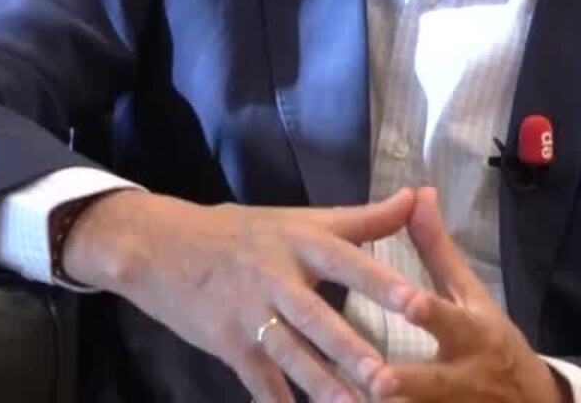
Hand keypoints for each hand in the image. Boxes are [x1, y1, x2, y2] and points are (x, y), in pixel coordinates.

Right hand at [63, 186, 418, 402]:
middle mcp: (276, 278)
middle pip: (317, 318)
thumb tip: (416, 196)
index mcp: (300, 242)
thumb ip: (364, 217)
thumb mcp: (301, 218)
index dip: (382, 283)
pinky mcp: (228, 344)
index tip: (419, 304)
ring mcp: (249, 314)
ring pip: (290, 355)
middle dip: (351, 350)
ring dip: (322, 386)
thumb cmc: (242, 232)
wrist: (161, 246)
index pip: (348, 263)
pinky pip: (259, 380)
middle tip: (388, 378)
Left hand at [368, 187, 567, 402]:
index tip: (408, 304)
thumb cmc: (493, 341)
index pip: (448, 319)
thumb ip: (438, 250)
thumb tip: (418, 192)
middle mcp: (464, 375)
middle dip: (404, 383)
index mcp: (471, 333)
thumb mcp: (471, 296)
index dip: (429, 312)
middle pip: (432, 383)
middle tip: (374, 381)